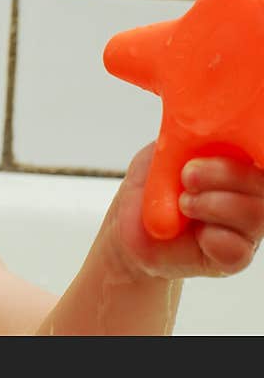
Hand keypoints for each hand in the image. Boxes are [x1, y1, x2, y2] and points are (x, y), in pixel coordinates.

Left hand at [109, 142, 263, 279]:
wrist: (127, 232)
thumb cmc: (149, 189)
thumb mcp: (160, 152)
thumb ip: (184, 137)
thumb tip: (199, 120)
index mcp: (237, 161)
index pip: (259, 151)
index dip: (252, 147)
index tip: (228, 143)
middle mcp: (249, 194)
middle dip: (225, 173)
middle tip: (187, 175)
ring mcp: (244, 228)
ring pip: (256, 214)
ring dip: (213, 204)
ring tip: (183, 203)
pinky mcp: (231, 258)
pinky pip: (237, 249)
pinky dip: (213, 237)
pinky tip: (195, 233)